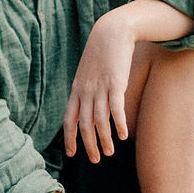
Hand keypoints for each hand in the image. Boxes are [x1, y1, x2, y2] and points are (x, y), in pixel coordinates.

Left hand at [64, 12, 134, 162]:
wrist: (111, 32)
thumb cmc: (100, 53)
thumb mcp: (87, 72)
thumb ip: (85, 89)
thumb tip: (86, 105)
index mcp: (77, 89)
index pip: (69, 119)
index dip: (70, 138)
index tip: (72, 154)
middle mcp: (86, 91)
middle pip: (84, 125)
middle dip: (89, 145)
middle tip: (95, 160)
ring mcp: (100, 88)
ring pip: (100, 121)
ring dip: (104, 139)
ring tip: (110, 153)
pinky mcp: (116, 83)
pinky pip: (116, 109)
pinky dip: (119, 124)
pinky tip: (123, 135)